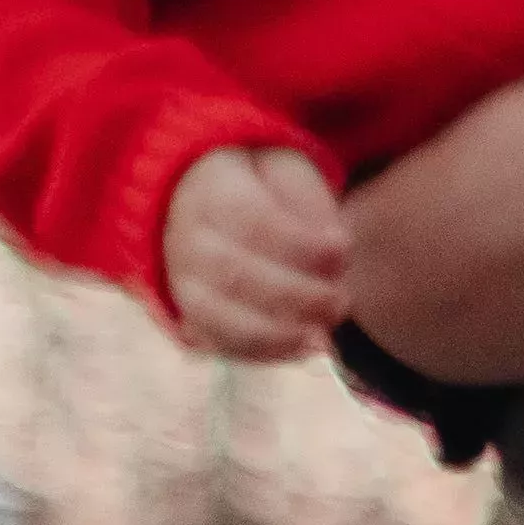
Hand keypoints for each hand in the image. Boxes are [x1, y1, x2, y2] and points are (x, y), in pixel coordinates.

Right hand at [160, 145, 349, 361]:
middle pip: (234, 274)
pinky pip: (216, 342)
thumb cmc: (262, 187)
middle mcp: (185, 239)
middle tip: (341, 301)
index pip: (253, 222)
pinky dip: (262, 352)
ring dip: (276, 333)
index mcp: (211, 191)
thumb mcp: (287, 171)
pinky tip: (303, 349)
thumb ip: (306, 202)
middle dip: (295, 294)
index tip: (344, 249)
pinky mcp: (187, 315)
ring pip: (216, 317)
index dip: (301, 243)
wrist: (206, 204)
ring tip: (324, 336)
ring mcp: (180, 281)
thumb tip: (329, 243)